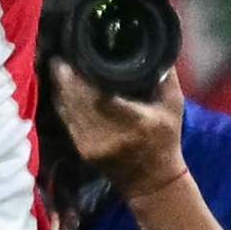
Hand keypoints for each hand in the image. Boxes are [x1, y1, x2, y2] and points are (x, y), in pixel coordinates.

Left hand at [49, 57, 188, 198]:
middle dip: (64, 79)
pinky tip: (60, 88)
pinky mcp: (82, 150)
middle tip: (59, 57)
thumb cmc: (166, 140)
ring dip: (60, 88)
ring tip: (57, 67)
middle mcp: (110, 134)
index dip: (82, 78)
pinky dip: (62, 103)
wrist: (152, 181)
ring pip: (68, 110)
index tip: (74, 57)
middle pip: (78, 101)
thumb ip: (167, 77)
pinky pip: (67, 120)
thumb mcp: (174, 106)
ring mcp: (92, 144)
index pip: (102, 97)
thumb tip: (158, 48)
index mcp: (135, 121)